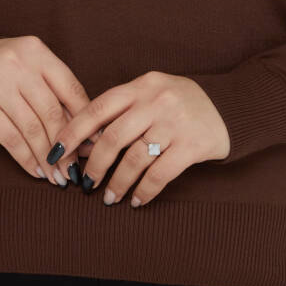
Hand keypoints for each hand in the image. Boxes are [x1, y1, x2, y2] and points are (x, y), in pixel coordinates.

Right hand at [0, 35, 98, 185]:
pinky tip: (36, 171)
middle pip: (51, 112)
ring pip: (31, 129)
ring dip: (47, 158)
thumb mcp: (33, 67)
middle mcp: (18, 65)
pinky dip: (25, 158)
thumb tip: (88, 134)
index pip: (69, 88)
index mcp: (37, 51)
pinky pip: (9, 138)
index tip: (95, 142)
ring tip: (58, 176)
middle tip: (75, 169)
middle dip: (66, 145)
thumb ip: (56, 92)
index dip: (85, 118)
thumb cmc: (9, 68)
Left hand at [45, 71, 230, 205]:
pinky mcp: (192, 145)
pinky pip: (160, 174)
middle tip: (86, 183)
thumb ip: (122, 109)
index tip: (56, 152)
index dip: (73, 131)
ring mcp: (175, 123)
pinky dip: (144, 191)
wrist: (229, 106)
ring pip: (135, 159)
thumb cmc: (179, 102)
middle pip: (113, 137)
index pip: (98, 108)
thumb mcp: (151, 92)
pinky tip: (137, 200)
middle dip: (95, 165)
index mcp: (141, 85)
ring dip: (118, 183)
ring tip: (110, 197)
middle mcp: (156, 101)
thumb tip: (84, 142)